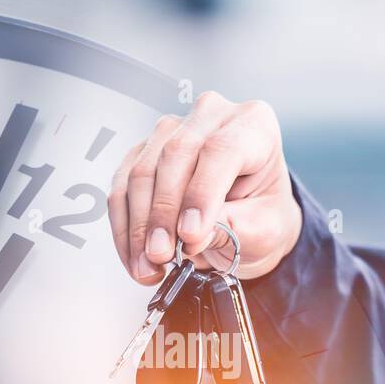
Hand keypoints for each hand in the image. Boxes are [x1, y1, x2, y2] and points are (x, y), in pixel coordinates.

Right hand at [108, 91, 302, 284]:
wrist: (248, 218)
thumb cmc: (261, 215)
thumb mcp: (263, 228)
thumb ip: (233, 227)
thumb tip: (191, 236)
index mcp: (254, 126)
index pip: (221, 150)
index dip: (202, 193)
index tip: (190, 234)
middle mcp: (211, 118)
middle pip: (174, 156)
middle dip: (163, 213)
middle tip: (162, 255)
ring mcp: (172, 132)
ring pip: (141, 173)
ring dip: (139, 227)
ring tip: (149, 265)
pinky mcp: (143, 153)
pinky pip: (121, 190)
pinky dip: (125, 228)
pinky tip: (135, 256)